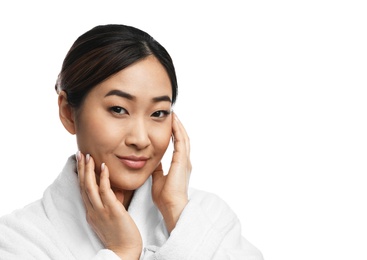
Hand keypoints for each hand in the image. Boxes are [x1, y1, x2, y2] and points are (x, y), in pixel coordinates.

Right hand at [76, 152, 141, 258]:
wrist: (124, 251)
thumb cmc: (121, 235)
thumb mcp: (111, 217)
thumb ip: (110, 203)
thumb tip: (114, 191)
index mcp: (92, 212)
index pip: (84, 190)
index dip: (81, 175)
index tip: (80, 161)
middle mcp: (93, 210)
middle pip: (83, 186)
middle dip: (81, 168)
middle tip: (79, 153)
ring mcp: (101, 211)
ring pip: (90, 187)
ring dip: (88, 170)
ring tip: (88, 155)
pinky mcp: (112, 211)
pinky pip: (105, 191)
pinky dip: (103, 178)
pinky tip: (104, 167)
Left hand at [151, 113, 191, 232]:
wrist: (172, 206)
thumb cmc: (165, 197)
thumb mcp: (158, 179)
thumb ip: (158, 169)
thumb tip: (153, 162)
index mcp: (180, 165)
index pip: (179, 145)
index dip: (175, 134)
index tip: (170, 124)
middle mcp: (185, 161)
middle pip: (183, 139)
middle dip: (178, 126)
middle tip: (173, 115)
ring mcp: (185, 161)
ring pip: (184, 138)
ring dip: (179, 126)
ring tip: (173, 115)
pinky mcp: (182, 161)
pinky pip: (181, 142)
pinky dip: (178, 131)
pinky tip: (173, 122)